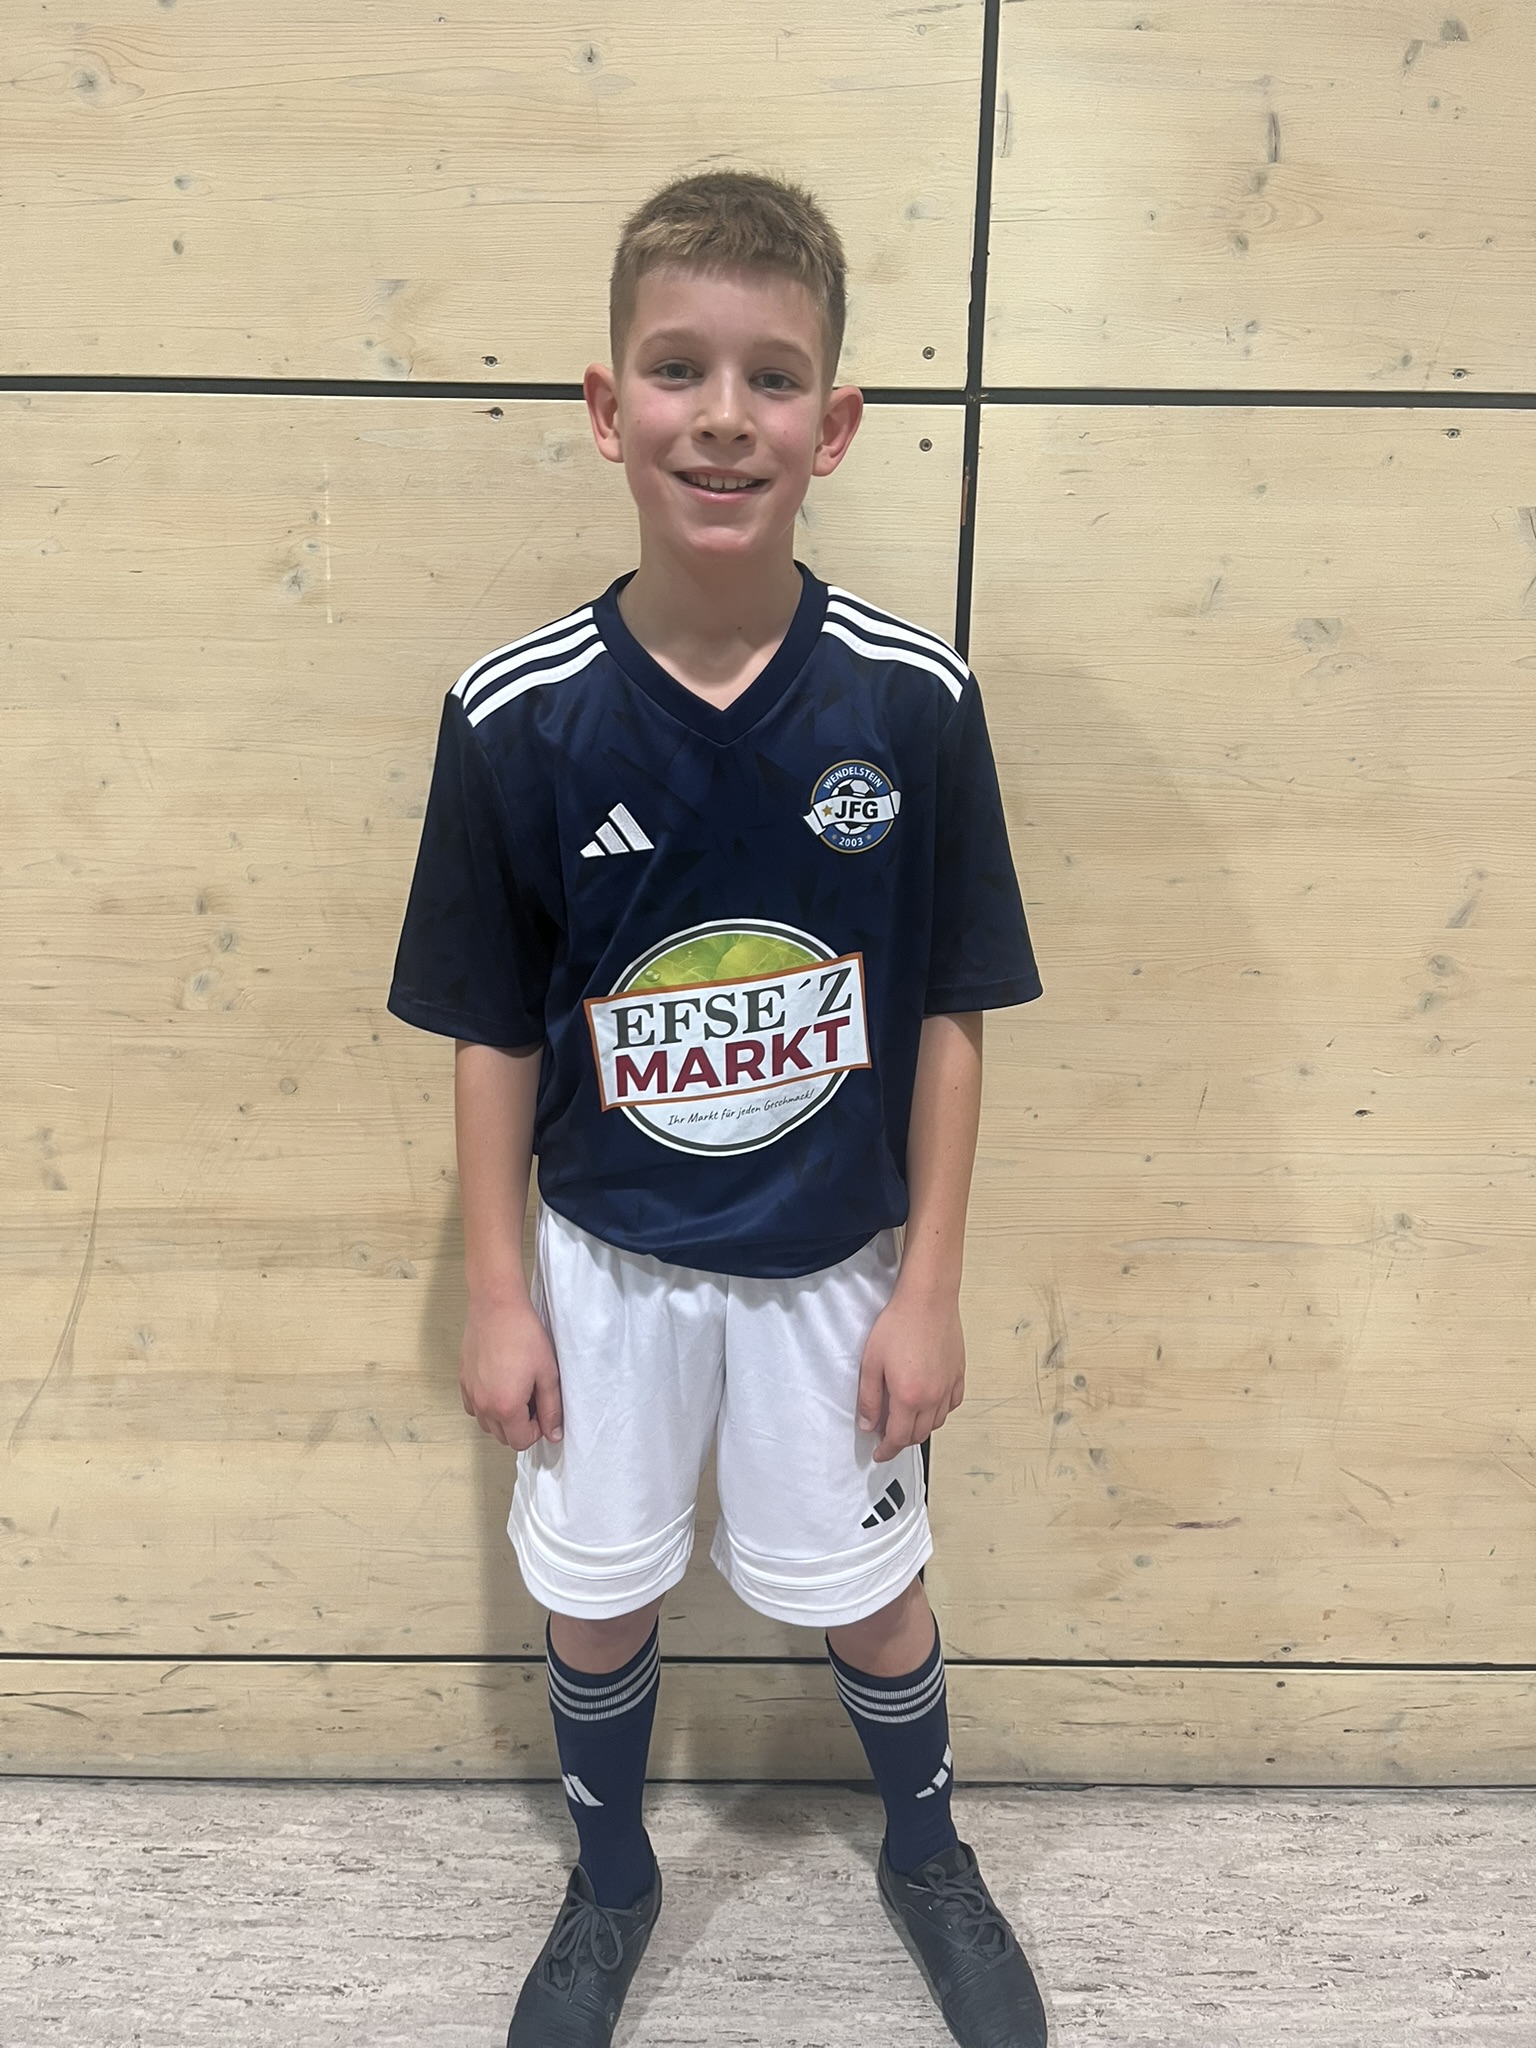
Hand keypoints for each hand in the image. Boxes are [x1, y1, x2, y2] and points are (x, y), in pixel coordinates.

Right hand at [459, 1292, 562, 1449]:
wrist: (497, 1306)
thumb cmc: (523, 1334)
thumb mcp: (547, 1373)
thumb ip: (551, 1408)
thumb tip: (554, 1433)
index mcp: (505, 1407)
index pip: (520, 1441)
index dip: (537, 1430)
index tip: (543, 1409)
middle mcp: (483, 1405)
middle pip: (503, 1437)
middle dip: (521, 1425)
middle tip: (533, 1398)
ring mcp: (470, 1393)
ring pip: (487, 1424)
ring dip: (503, 1418)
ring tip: (517, 1390)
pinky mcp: (463, 1381)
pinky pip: (474, 1407)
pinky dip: (487, 1405)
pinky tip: (500, 1384)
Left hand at [856, 1285, 965, 1463]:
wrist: (927, 1299)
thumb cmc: (898, 1325)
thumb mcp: (871, 1363)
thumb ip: (869, 1399)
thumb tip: (869, 1425)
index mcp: (909, 1397)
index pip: (898, 1438)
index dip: (887, 1450)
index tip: (880, 1454)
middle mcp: (933, 1397)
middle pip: (919, 1435)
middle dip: (902, 1441)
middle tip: (887, 1436)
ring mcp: (949, 1387)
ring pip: (936, 1423)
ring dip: (920, 1428)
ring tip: (906, 1420)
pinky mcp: (959, 1374)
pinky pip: (952, 1405)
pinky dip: (939, 1412)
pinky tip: (929, 1404)